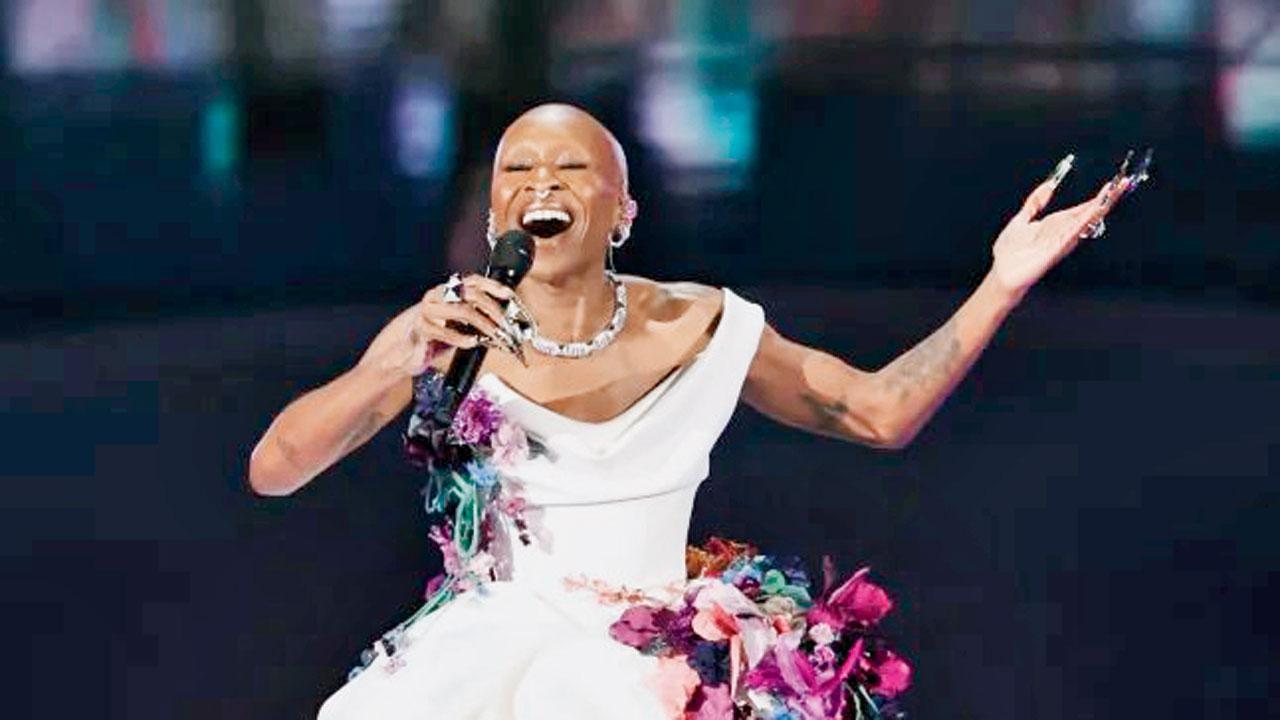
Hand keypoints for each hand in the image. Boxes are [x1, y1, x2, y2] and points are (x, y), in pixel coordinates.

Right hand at [361, 274, 519, 378]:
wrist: (406, 349)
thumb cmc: (437, 333)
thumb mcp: (461, 323)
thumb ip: (479, 317)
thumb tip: (505, 321)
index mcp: (449, 290)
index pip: (474, 281)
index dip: (493, 286)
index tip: (508, 296)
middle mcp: (438, 295)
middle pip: (472, 295)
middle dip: (493, 311)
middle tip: (506, 326)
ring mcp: (428, 310)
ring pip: (461, 310)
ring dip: (483, 324)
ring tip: (494, 336)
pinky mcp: (420, 328)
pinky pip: (443, 330)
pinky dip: (461, 337)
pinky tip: (471, 342)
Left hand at [990, 165, 1132, 298]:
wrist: (1002, 275)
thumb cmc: (1010, 253)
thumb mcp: (1021, 219)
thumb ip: (1035, 202)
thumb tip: (1048, 185)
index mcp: (1056, 224)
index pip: (1082, 207)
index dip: (1098, 196)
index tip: (1113, 183)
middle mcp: (1063, 232)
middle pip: (1090, 212)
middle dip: (1107, 197)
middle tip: (1124, 182)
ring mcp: (1061, 240)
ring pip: (1085, 220)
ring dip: (1100, 206)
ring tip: (1115, 191)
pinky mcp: (1055, 249)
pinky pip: (1072, 233)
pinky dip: (1082, 222)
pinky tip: (1093, 212)